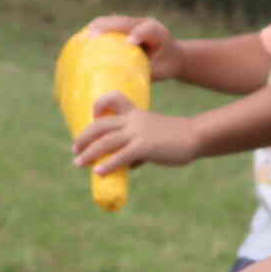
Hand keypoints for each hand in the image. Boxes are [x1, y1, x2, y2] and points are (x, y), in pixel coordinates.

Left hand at [72, 99, 201, 173]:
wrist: (194, 137)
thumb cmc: (174, 139)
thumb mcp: (151, 136)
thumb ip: (135, 148)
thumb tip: (124, 165)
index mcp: (135, 112)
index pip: (114, 99)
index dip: (99, 106)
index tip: (93, 119)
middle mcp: (133, 120)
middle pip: (101, 125)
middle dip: (84, 138)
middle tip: (75, 150)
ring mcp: (138, 132)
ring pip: (106, 141)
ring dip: (89, 153)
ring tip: (79, 163)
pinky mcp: (145, 146)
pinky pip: (121, 156)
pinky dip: (108, 164)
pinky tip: (99, 172)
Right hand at [87, 15, 182, 81]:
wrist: (173, 54)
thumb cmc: (167, 65)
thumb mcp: (161, 71)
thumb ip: (146, 71)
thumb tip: (123, 79)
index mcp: (158, 32)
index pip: (147, 29)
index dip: (138, 34)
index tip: (129, 42)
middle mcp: (145, 23)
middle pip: (125, 21)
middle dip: (109, 27)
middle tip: (92, 36)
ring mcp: (135, 22)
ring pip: (115, 19)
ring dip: (99, 25)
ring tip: (83, 35)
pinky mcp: (126, 25)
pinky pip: (110, 23)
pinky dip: (97, 27)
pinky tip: (84, 36)